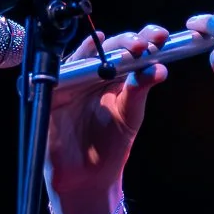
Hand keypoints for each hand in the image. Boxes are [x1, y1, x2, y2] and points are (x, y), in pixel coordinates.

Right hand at [44, 22, 171, 209]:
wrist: (87, 175)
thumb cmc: (111, 143)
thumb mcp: (130, 114)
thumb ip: (140, 90)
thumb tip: (159, 68)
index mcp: (117, 73)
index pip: (131, 47)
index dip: (146, 37)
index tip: (161, 37)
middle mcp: (94, 71)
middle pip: (108, 46)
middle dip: (126, 41)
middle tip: (141, 45)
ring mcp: (72, 79)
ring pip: (83, 55)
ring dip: (99, 48)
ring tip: (118, 49)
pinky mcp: (52, 91)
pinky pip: (56, 73)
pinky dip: (67, 65)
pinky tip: (82, 58)